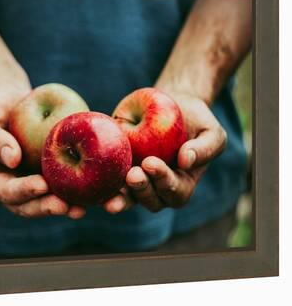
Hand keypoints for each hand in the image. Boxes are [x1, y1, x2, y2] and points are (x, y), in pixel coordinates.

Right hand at [0, 79, 86, 218]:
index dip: (22, 191)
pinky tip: (95, 189)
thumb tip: (12, 159)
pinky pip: (63, 182)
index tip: (40, 185)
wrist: (2, 93)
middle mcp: (8, 186)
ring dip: (65, 205)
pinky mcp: (48, 171)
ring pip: (47, 199)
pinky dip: (78, 187)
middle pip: (27, 205)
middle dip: (47, 207)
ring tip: (84, 207)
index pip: (3, 191)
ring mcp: (28, 181)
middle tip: (67, 206)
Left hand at [104, 91, 226, 213]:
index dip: (164, 181)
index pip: (175, 191)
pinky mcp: (118, 170)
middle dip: (141, 190)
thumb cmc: (195, 120)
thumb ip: (205, 148)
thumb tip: (186, 161)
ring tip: (111, 193)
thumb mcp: (210, 131)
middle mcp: (158, 188)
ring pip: (129, 199)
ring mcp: (137, 182)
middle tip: (133, 174)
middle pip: (151, 200)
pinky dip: (102, 187)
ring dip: (120, 198)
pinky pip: (109, 184)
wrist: (170, 105)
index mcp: (182, 184)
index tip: (151, 163)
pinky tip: (94, 183)